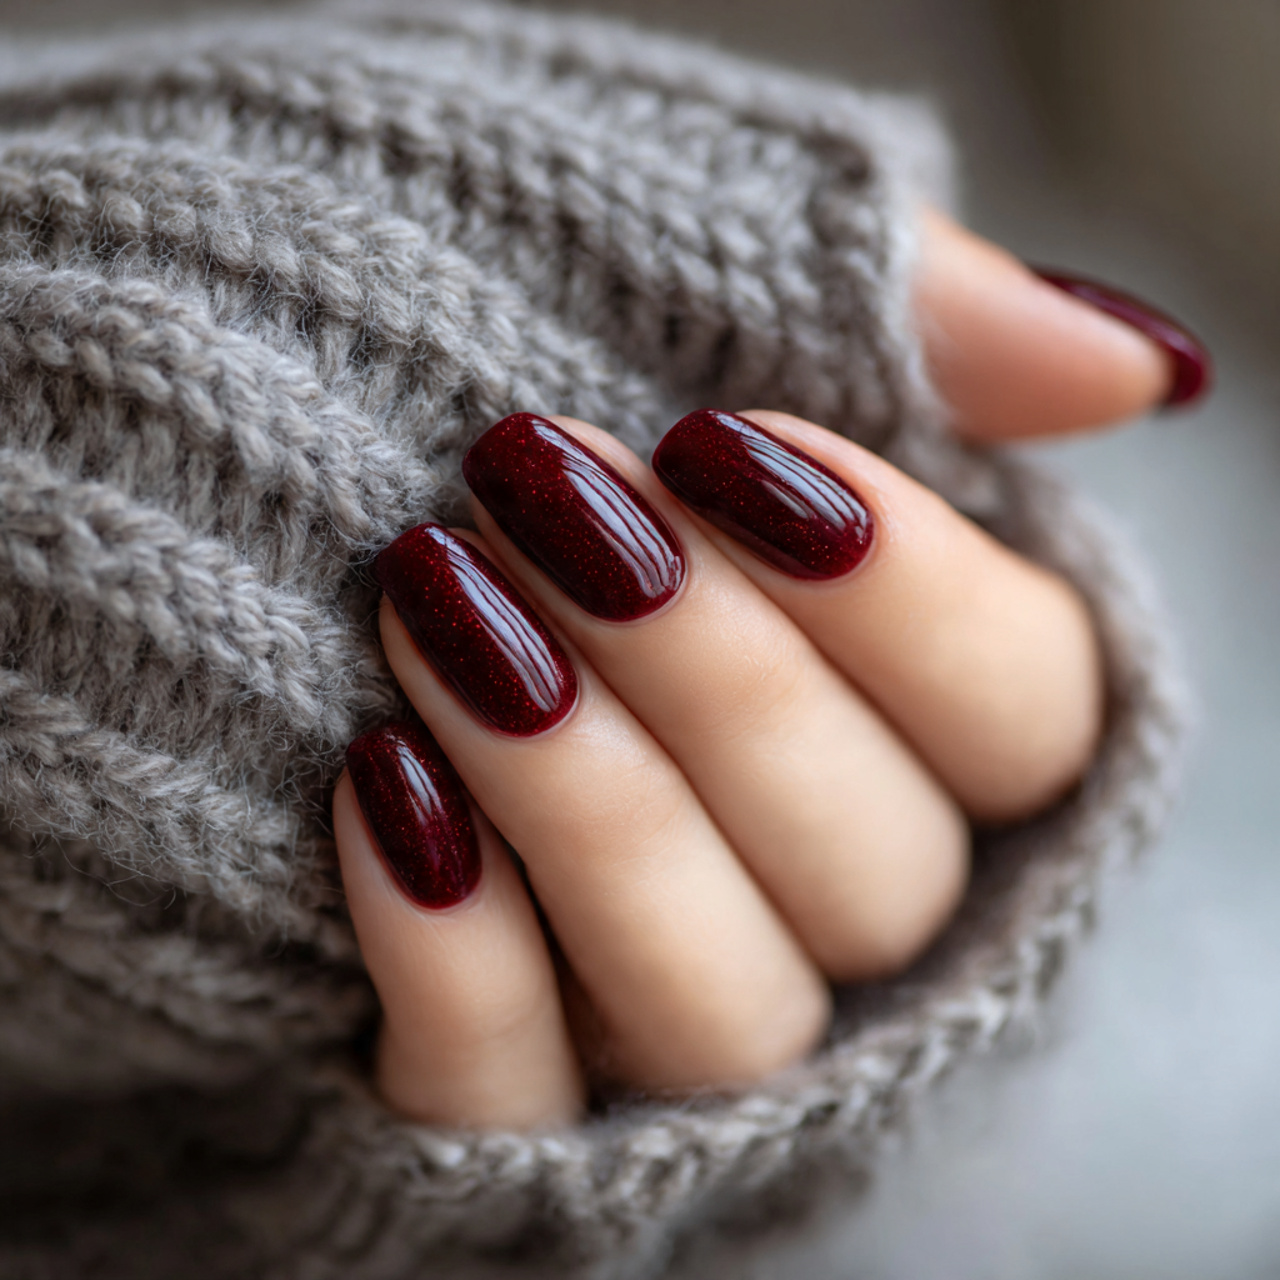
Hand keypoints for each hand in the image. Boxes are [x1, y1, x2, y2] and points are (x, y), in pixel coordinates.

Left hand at [331, 209, 1208, 1129]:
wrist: (255, 481)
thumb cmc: (537, 397)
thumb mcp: (724, 307)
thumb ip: (942, 342)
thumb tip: (1136, 366)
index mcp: (922, 720)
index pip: (1023, 715)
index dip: (900, 587)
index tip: (724, 442)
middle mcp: (825, 886)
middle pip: (875, 871)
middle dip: (716, 674)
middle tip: (551, 493)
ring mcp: (672, 996)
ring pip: (723, 1007)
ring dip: (589, 802)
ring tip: (441, 608)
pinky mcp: (508, 1073)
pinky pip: (514, 1092)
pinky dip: (459, 954)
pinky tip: (379, 785)